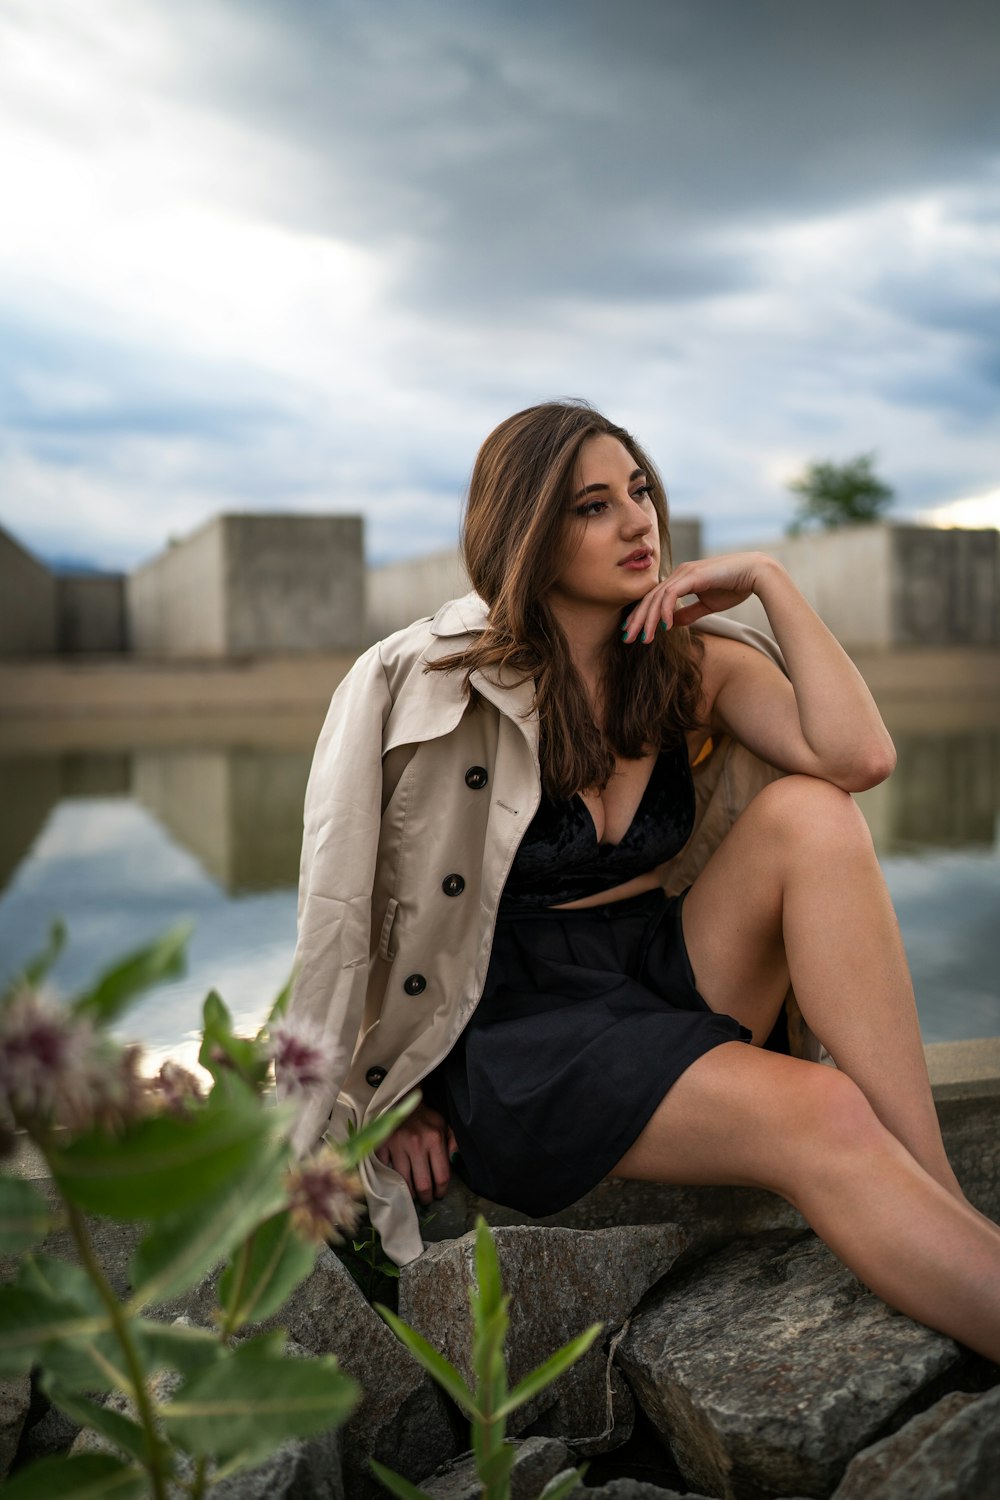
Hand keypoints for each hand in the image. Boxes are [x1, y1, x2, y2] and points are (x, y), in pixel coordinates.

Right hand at [373, 1102, 458, 1205]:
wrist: (401, 1101)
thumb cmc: (425, 1118)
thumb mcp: (444, 1125)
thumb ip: (453, 1143)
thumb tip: (455, 1161)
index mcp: (435, 1139)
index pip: (442, 1176)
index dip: (442, 1190)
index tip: (440, 1194)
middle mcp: (416, 1143)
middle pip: (423, 1184)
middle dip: (426, 1197)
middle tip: (426, 1199)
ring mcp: (397, 1146)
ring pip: (404, 1183)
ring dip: (410, 1194)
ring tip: (413, 1195)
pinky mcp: (382, 1146)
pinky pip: (387, 1172)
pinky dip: (392, 1181)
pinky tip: (398, 1183)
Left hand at [621, 552, 768, 642]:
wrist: (756, 574)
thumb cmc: (735, 586)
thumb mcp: (707, 605)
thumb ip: (689, 613)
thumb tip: (672, 624)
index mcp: (681, 579)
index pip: (654, 598)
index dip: (641, 615)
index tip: (633, 632)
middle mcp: (679, 574)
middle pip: (650, 598)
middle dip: (636, 619)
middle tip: (626, 638)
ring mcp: (684, 573)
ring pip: (657, 598)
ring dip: (648, 619)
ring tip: (643, 638)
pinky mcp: (692, 576)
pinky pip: (671, 595)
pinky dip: (665, 611)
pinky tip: (664, 626)